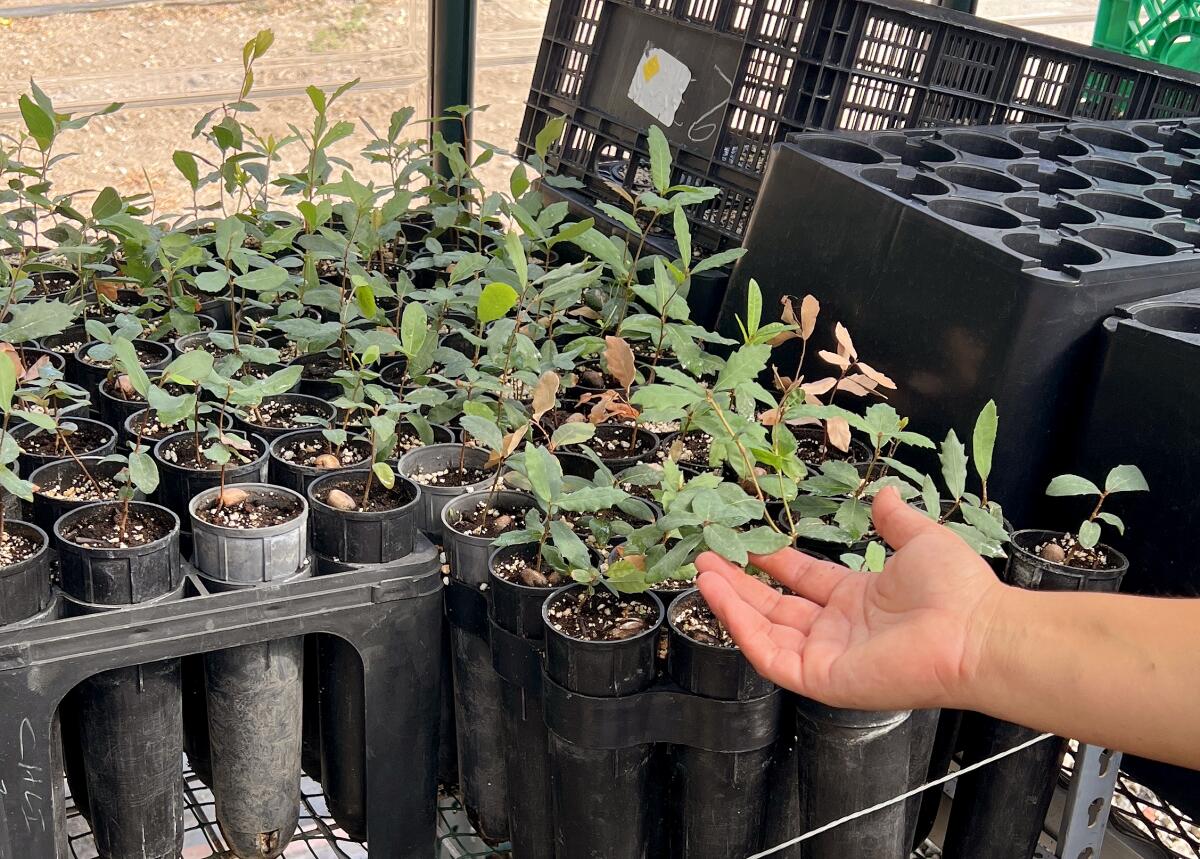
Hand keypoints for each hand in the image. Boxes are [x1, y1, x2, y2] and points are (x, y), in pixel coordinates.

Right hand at [696, 487, 1004, 710]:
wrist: (975, 633)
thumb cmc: (956, 590)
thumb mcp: (921, 541)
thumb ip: (896, 520)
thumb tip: (885, 493)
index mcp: (858, 601)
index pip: (803, 583)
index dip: (772, 564)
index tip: (745, 544)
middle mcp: (838, 630)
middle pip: (775, 607)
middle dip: (739, 583)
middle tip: (706, 558)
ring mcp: (827, 656)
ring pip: (765, 631)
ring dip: (731, 603)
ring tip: (702, 573)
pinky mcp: (821, 678)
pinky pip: (771, 655)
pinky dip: (742, 628)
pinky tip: (721, 598)